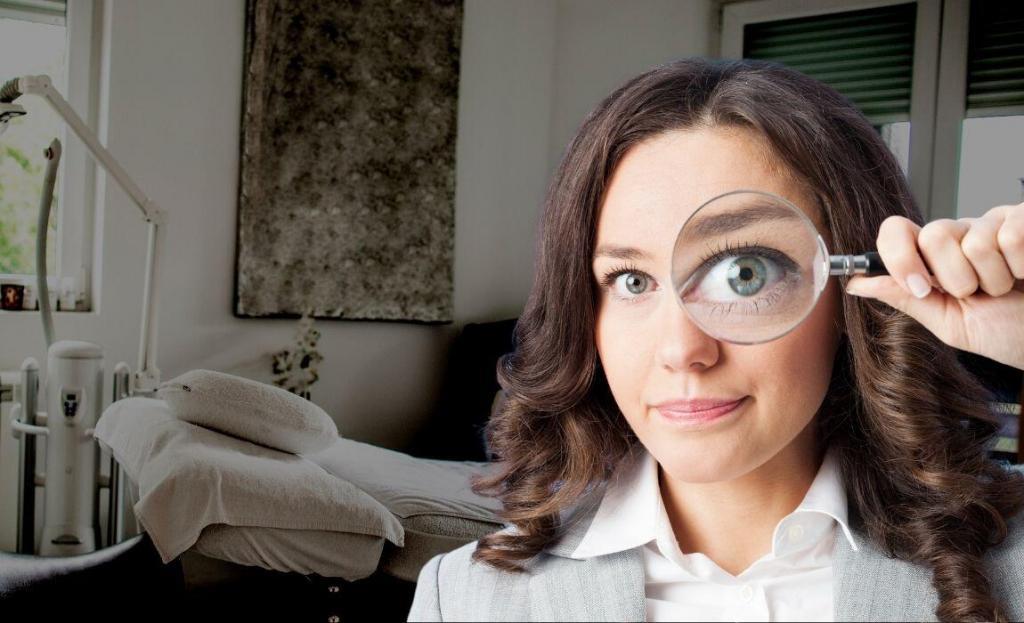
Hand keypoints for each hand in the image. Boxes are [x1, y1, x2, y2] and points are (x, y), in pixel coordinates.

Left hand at [844, 203, 1023, 369]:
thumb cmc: (1007, 331)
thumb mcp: (949, 322)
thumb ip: (905, 297)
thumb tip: (854, 283)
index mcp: (934, 257)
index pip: (896, 231)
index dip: (901, 257)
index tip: (921, 287)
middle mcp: (961, 234)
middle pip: (934, 234)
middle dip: (956, 277)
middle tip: (978, 294)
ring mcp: (995, 223)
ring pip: (975, 240)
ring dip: (995, 278)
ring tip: (1011, 287)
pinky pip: (1011, 236)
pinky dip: (1023, 266)